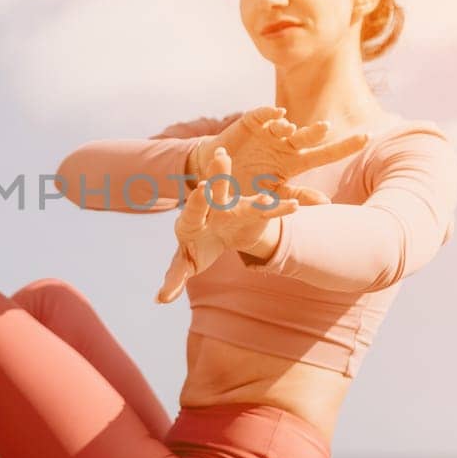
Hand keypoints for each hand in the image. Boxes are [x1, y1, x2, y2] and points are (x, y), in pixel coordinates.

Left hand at [156, 145, 329, 303]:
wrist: (219, 235)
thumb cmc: (198, 248)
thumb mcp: (186, 263)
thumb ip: (174, 279)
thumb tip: (159, 300)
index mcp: (192, 220)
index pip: (193, 210)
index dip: (197, 202)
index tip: (201, 190)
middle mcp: (214, 208)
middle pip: (216, 192)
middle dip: (219, 175)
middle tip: (221, 157)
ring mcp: (236, 208)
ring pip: (246, 202)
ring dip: (256, 199)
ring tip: (265, 197)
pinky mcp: (254, 213)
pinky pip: (269, 211)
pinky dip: (281, 209)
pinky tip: (297, 207)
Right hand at [190, 106, 369, 193]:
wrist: (218, 175)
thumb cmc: (249, 185)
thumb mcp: (273, 193)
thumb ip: (298, 196)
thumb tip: (327, 202)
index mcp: (296, 160)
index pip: (326, 153)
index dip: (346, 146)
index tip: (368, 137)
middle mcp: (286, 143)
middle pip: (307, 136)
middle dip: (316, 131)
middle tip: (326, 128)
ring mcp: (269, 132)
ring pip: (284, 125)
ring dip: (287, 126)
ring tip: (288, 128)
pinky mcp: (251, 123)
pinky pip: (262, 114)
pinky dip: (269, 113)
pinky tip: (278, 113)